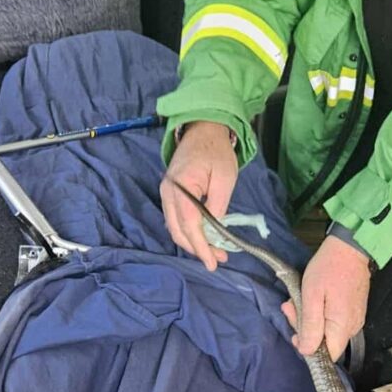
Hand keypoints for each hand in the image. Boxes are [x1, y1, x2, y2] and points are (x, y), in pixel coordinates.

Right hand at [160, 121, 237, 270]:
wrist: (202, 129)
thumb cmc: (216, 151)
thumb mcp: (225, 178)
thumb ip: (218, 206)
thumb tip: (215, 230)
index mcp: (181, 186)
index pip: (189, 225)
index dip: (201, 247)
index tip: (213, 262)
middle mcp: (168, 192)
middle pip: (178, 231)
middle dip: (198, 248)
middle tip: (219, 258)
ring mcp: (166, 193)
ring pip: (175, 228)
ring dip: (193, 242)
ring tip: (215, 251)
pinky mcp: (169, 193)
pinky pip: (175, 219)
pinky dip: (188, 231)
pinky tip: (204, 237)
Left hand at [282, 235, 370, 361]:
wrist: (349, 247)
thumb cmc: (329, 268)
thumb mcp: (312, 296)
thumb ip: (310, 326)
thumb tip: (306, 351)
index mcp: (343, 326)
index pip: (329, 356)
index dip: (310, 349)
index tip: (295, 332)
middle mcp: (352, 327)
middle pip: (326, 343)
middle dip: (304, 328)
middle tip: (290, 307)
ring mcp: (355, 318)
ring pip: (328, 331)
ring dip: (309, 318)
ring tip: (296, 300)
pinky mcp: (353, 309)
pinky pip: (334, 320)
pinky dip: (319, 312)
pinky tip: (310, 298)